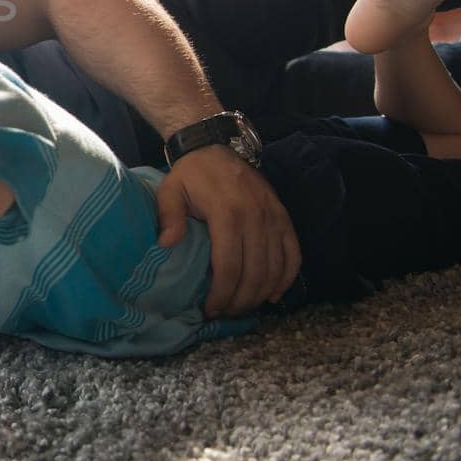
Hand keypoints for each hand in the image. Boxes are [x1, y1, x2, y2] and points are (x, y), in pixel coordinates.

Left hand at [155, 145, 300, 316]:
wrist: (214, 147)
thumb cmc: (190, 175)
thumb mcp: (170, 191)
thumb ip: (168, 217)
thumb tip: (167, 244)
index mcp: (227, 213)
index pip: (229, 266)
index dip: (222, 293)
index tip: (211, 309)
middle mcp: (256, 216)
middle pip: (255, 272)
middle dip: (241, 300)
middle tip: (227, 313)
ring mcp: (273, 216)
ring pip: (275, 267)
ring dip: (261, 294)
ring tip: (244, 308)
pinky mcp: (283, 216)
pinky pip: (293, 253)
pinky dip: (287, 277)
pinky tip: (273, 294)